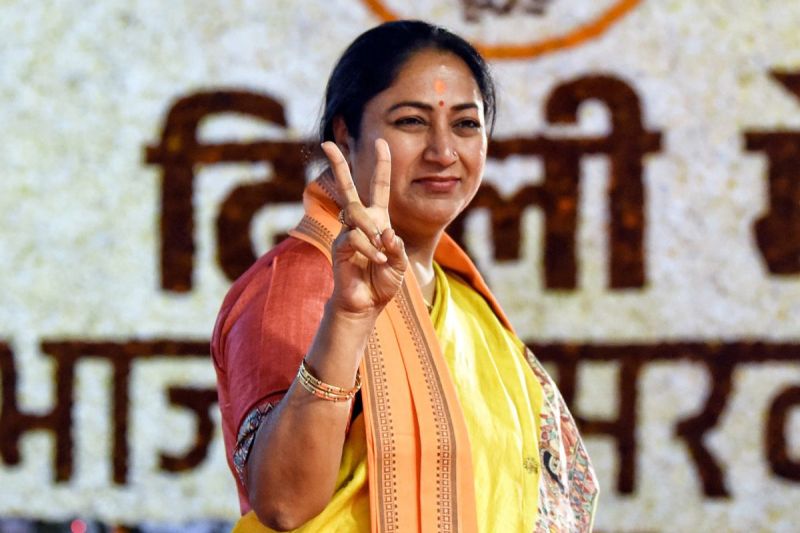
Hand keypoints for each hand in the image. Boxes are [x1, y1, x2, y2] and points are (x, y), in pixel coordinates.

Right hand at [321, 139, 407, 315]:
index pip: (379, 187)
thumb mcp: (400, 262)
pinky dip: (371, 250)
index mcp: (377, 219)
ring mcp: (347, 233)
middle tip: (327, 143)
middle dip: (338, 165)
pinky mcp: (339, 246)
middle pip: (347, 188)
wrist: (367, 303)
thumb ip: (396, 246)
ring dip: (372, 230)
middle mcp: (360, 222)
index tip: (381, 142)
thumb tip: (385, 233)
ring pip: (356, 213)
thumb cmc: (383, 281)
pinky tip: (377, 261)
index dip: (381, 165)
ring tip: (382, 254)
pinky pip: (355, 238)